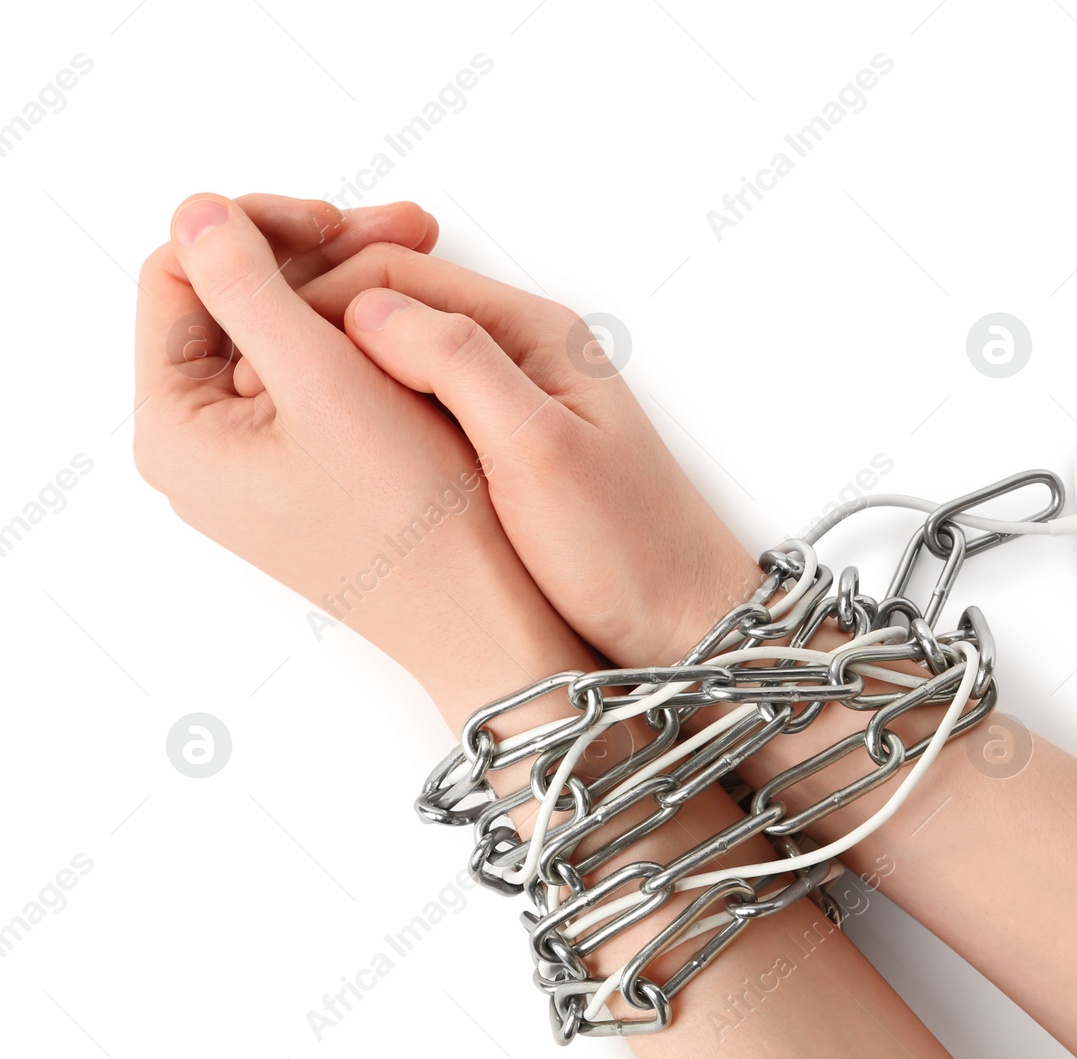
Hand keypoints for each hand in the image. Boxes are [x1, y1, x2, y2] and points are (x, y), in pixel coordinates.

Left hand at [134, 193, 593, 716]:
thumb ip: (247, 287)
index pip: (183, 278)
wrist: (483, 617)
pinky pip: (317, 372)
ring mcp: (257, 459)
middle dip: (316, 251)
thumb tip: (197, 211)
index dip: (257, 228)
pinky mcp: (309, 467)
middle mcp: (205, 446)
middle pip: (233, 300)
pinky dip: (362, 332)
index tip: (340, 222)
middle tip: (406, 228)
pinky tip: (419, 317)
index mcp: (181, 428)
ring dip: (347, 283)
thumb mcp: (325, 384)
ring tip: (428, 256)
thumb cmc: (413, 523)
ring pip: (283, 330)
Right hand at [294, 246, 764, 669]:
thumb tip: (363, 306)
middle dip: (318, 331)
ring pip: (400, 358)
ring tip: (281, 421)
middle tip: (251, 386)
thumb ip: (460, 366)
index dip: (319, 301)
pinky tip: (341, 455)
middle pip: (393, 306)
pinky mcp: (505, 450)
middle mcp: (522, 353)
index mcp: (533, 333)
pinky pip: (420, 408)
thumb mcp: (540, 451)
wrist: (682, 622)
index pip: (398, 274)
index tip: (261, 353)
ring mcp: (512, 401)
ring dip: (339, 375)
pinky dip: (371, 416)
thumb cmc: (627, 547)